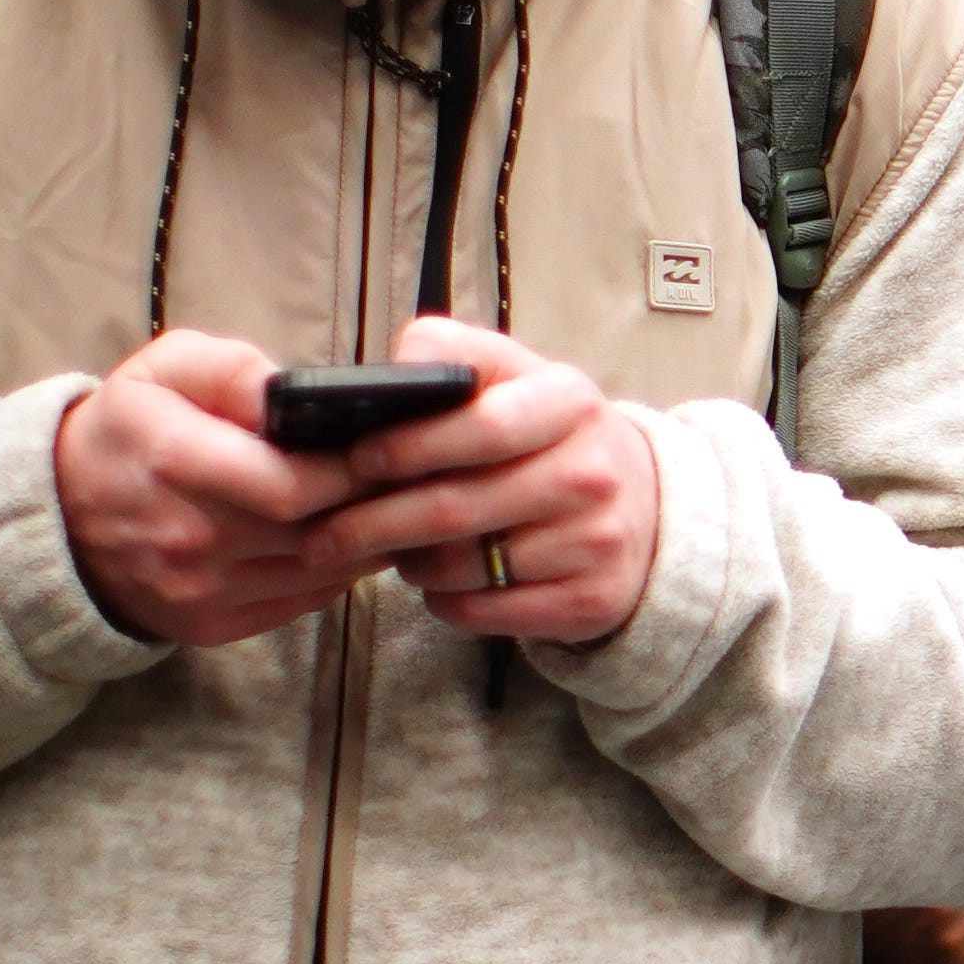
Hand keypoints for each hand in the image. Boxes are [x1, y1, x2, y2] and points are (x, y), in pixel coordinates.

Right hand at [53, 329, 363, 645]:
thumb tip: (293, 394)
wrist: (59, 513)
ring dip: (363, 544)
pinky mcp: (207, 625)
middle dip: (371, 507)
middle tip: (406, 480)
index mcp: (175, 463)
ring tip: (385, 508)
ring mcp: (196, 591)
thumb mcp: (166, 369)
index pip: (292, 485)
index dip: (353, 472)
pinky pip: (299, 604)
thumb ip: (233, 372)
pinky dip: (332, 575)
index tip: (388, 450)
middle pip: (315, 533)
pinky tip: (344, 543)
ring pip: (317, 574)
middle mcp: (186, 538)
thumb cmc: (129, 427)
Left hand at [305, 315, 665, 641]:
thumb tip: (395, 367)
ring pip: (464, 566)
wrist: (640, 505)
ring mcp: (597, 541)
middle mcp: (593, 472)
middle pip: (457, 508)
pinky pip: (485, 610)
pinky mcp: (592, 600)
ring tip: (394, 549)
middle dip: (373, 523)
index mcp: (569, 402)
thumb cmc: (545, 436)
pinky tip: (439, 580)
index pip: (482, 425)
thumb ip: (450, 352)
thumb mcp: (513, 375)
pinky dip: (444, 600)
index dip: (408, 446)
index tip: (356, 459)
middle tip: (323, 533)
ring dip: (409, 563)